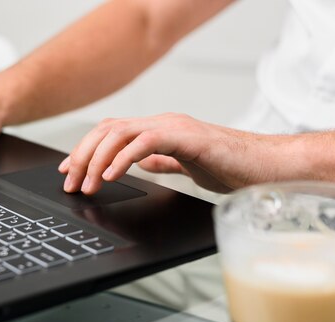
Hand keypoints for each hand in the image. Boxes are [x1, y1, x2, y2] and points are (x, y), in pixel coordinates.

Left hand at [58, 113, 265, 194]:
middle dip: (83, 155)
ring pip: (120, 132)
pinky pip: (145, 142)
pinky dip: (123, 158)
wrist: (265, 167)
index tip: (70, 170)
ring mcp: (174, 127)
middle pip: (108, 129)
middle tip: (71, 181)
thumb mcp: (187, 165)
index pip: (112, 132)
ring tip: (89, 184)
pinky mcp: (186, 137)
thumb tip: (142, 163)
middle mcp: (163, 123)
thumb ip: (163, 161)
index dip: (86, 149)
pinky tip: (112, 175)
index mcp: (161, 130)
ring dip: (98, 159)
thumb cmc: (232, 166)